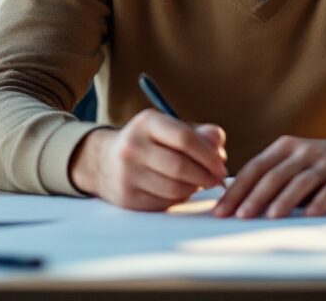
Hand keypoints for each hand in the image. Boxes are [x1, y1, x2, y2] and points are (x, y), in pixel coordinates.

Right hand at [70, 109, 226, 210]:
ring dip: (194, 188)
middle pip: (180, 167)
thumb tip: (219, 146)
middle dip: (205, 175)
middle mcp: (133, 147)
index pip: (185, 138)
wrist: (104, 161)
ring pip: (174, 188)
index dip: (209, 154)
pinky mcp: (127, 198)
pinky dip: (179, 198)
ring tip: (198, 182)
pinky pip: (165, 202)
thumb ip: (200, 133)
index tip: (221, 165)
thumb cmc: (149, 142)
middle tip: (216, 179)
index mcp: (147, 123)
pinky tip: (180, 190)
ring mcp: (127, 174)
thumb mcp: (170, 128)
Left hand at [212, 135, 325, 218]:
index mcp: (286, 148)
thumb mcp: (296, 164)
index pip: (255, 168)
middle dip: (254, 196)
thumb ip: (272, 177)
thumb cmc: (325, 166)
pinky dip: (320, 202)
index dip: (236, 189)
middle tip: (239, 216)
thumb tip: (237, 202)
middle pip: (275, 174)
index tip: (220, 210)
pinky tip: (310, 215)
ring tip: (270, 216)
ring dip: (284, 199)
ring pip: (301, 181)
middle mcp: (304, 152)